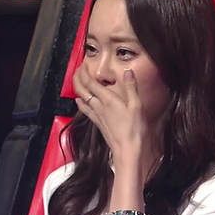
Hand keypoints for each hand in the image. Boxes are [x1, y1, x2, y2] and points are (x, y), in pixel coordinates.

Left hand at [73, 62, 160, 179]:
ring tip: (77, 81)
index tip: (83, 64)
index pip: (91, 83)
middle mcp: (99, 107)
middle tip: (77, 69)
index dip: (84, 72)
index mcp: (108, 100)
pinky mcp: (98, 124)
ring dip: (78, 88)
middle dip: (78, 78)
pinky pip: (85, 110)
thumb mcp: (137, 105)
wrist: (127, 150)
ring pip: (81, 99)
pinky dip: (80, 103)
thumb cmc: (134, 129)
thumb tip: (127, 72)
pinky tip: (80, 102)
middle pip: (82, 90)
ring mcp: (97, 116)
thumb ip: (131, 87)